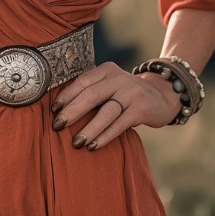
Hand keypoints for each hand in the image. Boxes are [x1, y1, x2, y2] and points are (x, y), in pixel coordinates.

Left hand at [50, 62, 181, 150]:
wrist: (161, 96)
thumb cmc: (126, 94)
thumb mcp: (110, 85)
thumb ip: (92, 91)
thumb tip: (60, 109)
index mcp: (106, 70)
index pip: (83, 81)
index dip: (66, 95)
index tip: (53, 110)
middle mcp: (119, 78)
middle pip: (91, 95)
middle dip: (72, 111)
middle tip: (57, 126)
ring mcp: (131, 93)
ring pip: (106, 111)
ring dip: (89, 128)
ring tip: (75, 142)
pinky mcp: (141, 109)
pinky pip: (119, 124)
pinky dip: (105, 136)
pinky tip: (93, 146)